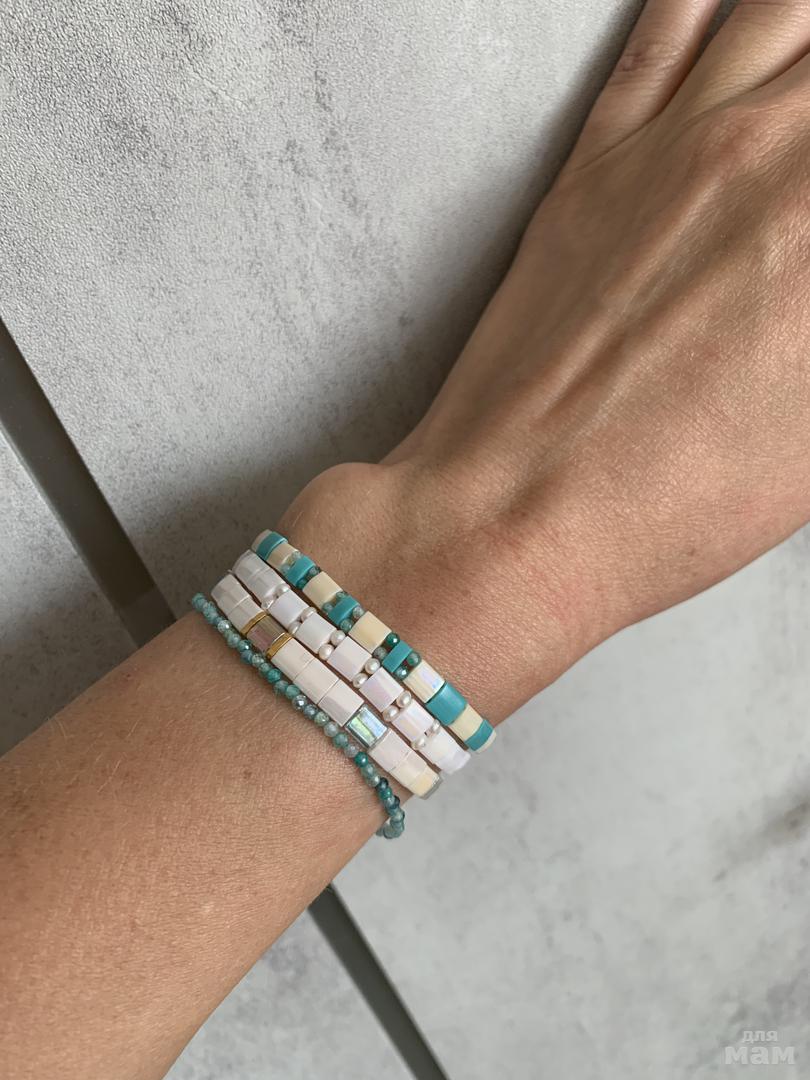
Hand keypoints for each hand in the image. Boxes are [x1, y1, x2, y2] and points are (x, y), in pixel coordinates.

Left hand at [283, 0, 809, 718]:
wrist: (520, 511)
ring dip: (804, 29)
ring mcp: (677, 144)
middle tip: (809, 173)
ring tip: (803, 64)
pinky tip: (737, 1)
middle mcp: (773, 157)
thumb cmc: (669, 501)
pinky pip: (668, 25)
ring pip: (781, 8)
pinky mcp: (598, 161)